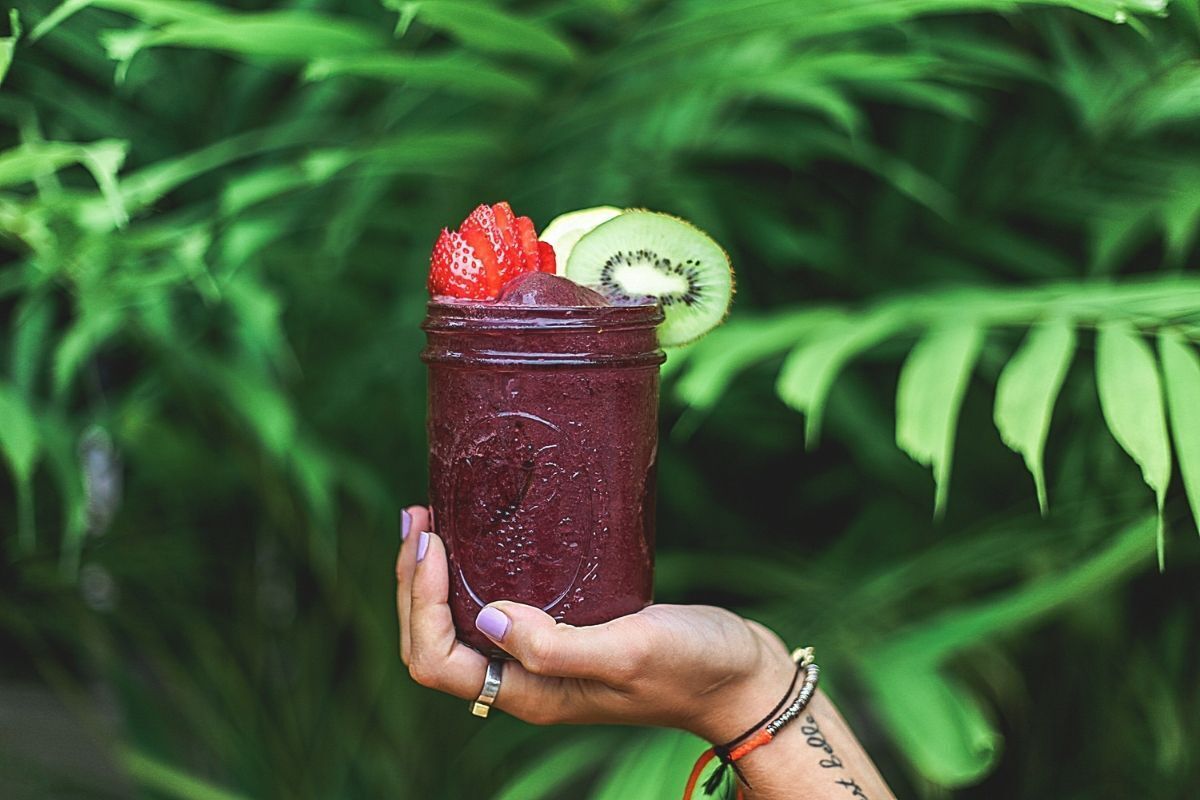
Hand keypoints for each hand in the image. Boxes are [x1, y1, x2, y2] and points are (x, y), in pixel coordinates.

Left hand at [396, 505, 796, 740]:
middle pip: (434, 641)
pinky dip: (470, 573)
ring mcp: (540, 658)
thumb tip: (488, 617)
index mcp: (529, 693)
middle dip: (413, 582)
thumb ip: (557, 645)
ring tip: (430, 521)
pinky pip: (494, 607)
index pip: (437, 661)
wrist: (739, 675)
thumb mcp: (629, 650)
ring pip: (458, 624)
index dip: (420, 603)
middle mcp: (524, 680)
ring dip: (432, 577)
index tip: (433, 542)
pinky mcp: (560, 632)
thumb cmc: (693, 666)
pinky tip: (479, 537)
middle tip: (418, 515)